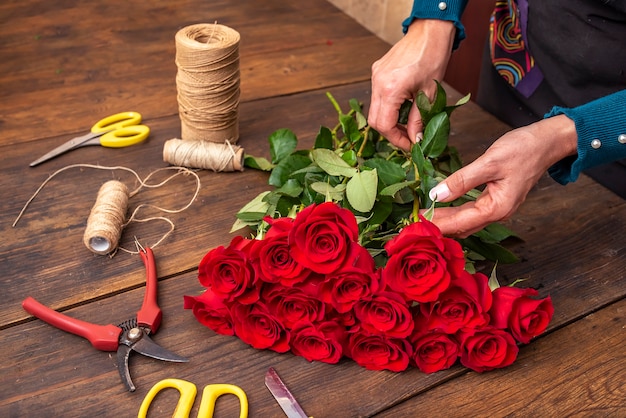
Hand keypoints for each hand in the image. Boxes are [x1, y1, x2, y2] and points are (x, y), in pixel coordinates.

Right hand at [368, 19, 454, 149]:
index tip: (410, 144)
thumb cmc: (433, 57)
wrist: (429, 32)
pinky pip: (377, 96)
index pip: (384, 125)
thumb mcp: (429, 94)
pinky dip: (388, 106)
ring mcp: (375, 76)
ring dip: (389, 120)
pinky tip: (403, 106)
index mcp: (390, 89)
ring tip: (407, 122)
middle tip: (408, 137)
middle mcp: (377, 83)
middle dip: (390, 132)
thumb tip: (415, 139)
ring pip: (375, 109)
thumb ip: (418, 120)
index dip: (397, 139)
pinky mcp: (377, 72)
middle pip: (374, 120)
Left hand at [427, 115, 577, 236]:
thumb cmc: (523, 149)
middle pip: (462, 227)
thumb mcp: (489, 162)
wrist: (547, 142)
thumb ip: (461, 180)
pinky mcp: (496, 200)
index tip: (416, 225)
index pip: (460, 223)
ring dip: (445, 220)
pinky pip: (471, 212)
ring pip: (466, 221)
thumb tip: (437, 194)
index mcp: (497, 208)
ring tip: (423, 217)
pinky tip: (442, 207)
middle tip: (413, 223)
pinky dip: (455, 212)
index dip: (437, 225)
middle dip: (438, 226)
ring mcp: (498, 208)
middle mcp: (498, 213)